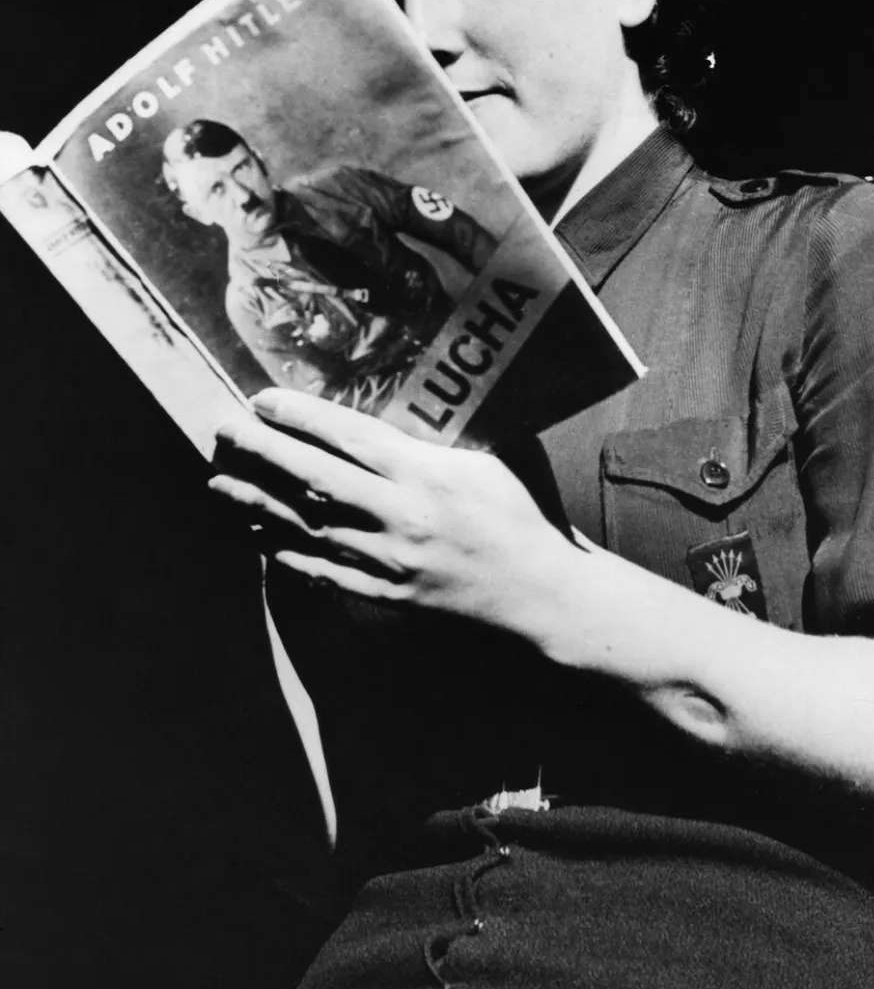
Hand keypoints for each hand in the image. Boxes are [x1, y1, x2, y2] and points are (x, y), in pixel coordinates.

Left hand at [209, 388, 572, 628]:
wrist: (541, 594)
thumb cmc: (525, 514)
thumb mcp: (494, 457)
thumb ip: (446, 433)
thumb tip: (420, 392)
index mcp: (427, 474)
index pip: (349, 437)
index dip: (300, 416)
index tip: (262, 400)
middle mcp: (400, 516)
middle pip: (314, 479)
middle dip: (261, 453)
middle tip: (223, 432)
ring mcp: (389, 561)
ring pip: (306, 528)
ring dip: (256, 505)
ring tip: (217, 483)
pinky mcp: (387, 596)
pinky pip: (323, 573)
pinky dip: (284, 554)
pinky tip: (255, 537)